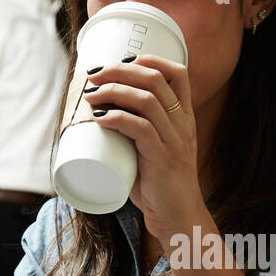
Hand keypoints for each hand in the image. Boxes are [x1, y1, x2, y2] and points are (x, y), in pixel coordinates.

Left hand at [82, 55, 206, 241]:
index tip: (122, 61)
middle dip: (120, 70)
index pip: (179, 73)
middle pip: (155, 79)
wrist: (179, 217)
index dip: (150, 59)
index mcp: (185, 118)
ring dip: (113, 91)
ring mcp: (174, 141)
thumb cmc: (160, 185)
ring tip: (90, 95)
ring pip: (146, 100)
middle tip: (93, 75)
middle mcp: (182, 124)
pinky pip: (140, 128)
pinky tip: (100, 117)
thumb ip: (135, 133)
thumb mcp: (154, 150)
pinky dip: (117, 118)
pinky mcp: (162, 159)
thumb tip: (98, 117)